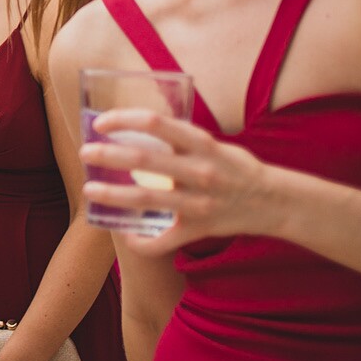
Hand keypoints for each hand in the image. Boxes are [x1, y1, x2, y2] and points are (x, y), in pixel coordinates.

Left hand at [80, 108, 280, 254]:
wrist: (274, 201)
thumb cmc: (235, 167)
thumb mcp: (210, 144)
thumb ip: (177, 138)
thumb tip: (133, 127)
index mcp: (202, 144)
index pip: (156, 122)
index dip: (124, 120)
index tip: (100, 122)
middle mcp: (200, 171)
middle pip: (145, 160)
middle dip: (109, 155)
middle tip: (85, 153)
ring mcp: (199, 203)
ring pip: (147, 199)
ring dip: (113, 194)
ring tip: (89, 189)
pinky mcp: (199, 229)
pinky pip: (163, 240)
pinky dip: (141, 240)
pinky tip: (125, 233)